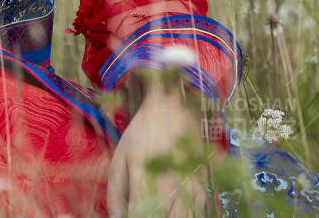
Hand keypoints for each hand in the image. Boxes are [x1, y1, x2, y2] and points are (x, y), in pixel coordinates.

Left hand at [107, 75, 211, 217]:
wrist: (174, 111)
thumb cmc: (142, 136)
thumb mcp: (119, 159)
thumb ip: (115, 195)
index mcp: (143, 174)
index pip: (139, 216)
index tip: (130, 215)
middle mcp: (170, 184)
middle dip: (153, 217)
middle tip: (143, 211)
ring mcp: (189, 188)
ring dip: (169, 217)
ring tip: (158, 209)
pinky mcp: (203, 190)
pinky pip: (194, 214)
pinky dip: (183, 215)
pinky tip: (172, 208)